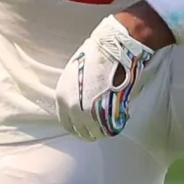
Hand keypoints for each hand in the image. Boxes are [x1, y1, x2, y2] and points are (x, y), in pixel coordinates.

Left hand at [54, 15, 158, 140]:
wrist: (113, 50)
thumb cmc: (97, 56)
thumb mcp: (76, 75)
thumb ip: (76, 93)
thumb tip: (83, 103)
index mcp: (62, 96)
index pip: (66, 123)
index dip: (78, 126)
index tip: (87, 125)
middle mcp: (72, 106)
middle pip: (80, 131)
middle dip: (91, 130)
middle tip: (102, 126)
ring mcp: (88, 111)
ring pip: (94, 133)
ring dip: (103, 130)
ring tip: (112, 121)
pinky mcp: (105, 112)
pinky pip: (108, 129)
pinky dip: (114, 127)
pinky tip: (120, 117)